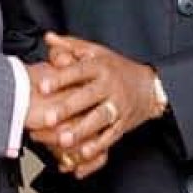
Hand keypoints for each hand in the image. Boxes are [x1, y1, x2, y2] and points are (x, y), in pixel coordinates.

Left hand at [28, 42, 111, 177]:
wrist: (150, 87)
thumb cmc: (116, 68)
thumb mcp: (96, 52)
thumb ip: (70, 46)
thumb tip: (48, 38)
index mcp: (100, 67)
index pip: (79, 71)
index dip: (60, 78)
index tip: (42, 86)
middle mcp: (110, 86)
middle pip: (88, 97)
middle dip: (68, 108)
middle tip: (48, 119)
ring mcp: (118, 106)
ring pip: (99, 119)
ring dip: (81, 131)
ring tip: (63, 141)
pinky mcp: (123, 124)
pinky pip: (110, 137)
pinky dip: (97, 146)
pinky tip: (83, 154)